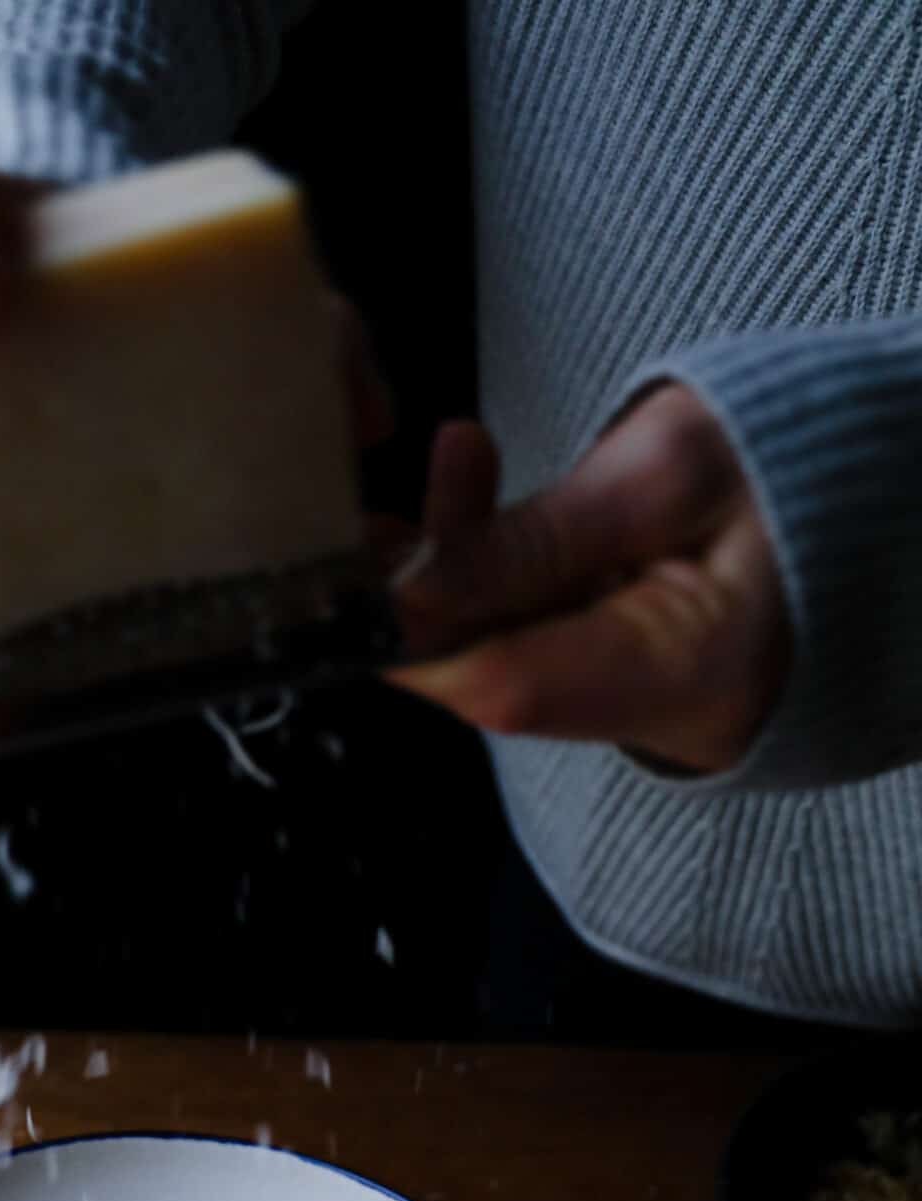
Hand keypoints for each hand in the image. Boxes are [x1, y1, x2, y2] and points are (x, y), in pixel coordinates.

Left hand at [386, 386, 790, 773]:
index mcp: (687, 677)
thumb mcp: (668, 470)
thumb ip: (536, 537)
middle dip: (426, 598)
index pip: (509, 688)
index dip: (413, 639)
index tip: (351, 578)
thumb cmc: (797, 462)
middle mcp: (660, 719)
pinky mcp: (626, 678)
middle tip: (376, 515)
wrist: (875, 484)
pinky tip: (481, 488)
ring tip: (452, 466)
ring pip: (508, 655)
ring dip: (459, 573)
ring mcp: (643, 708)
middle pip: (496, 678)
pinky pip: (537, 638)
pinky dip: (499, 575)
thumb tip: (412, 585)